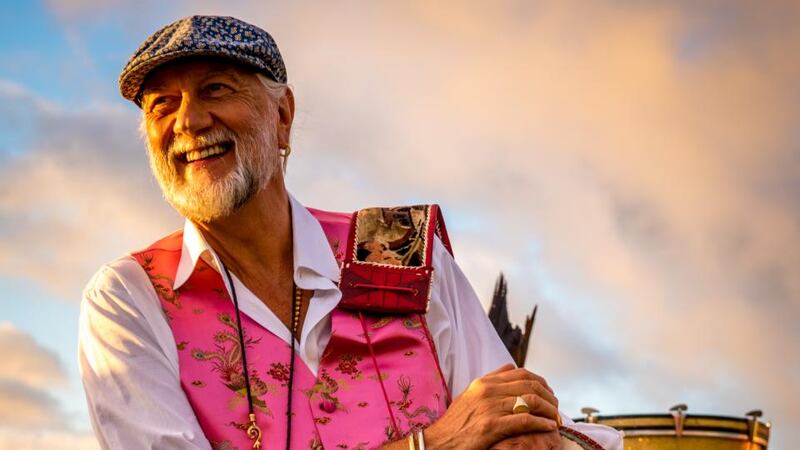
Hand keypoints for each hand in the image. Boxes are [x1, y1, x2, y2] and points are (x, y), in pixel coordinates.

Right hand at [423, 363, 559, 449]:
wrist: (439, 441)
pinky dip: (541, 423)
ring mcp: (489, 407)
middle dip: (549, 396)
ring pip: (531, 402)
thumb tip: (510, 367)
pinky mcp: (491, 426)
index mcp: (484, 382)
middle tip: (557, 407)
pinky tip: (548, 427)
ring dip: (549, 410)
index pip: (521, 373)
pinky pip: (524, 421)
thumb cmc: (456, 422)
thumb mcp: (470, 394)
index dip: (540, 381)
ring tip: (556, 418)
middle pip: (529, 385)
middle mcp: (487, 390)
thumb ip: (490, 380)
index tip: (549, 392)